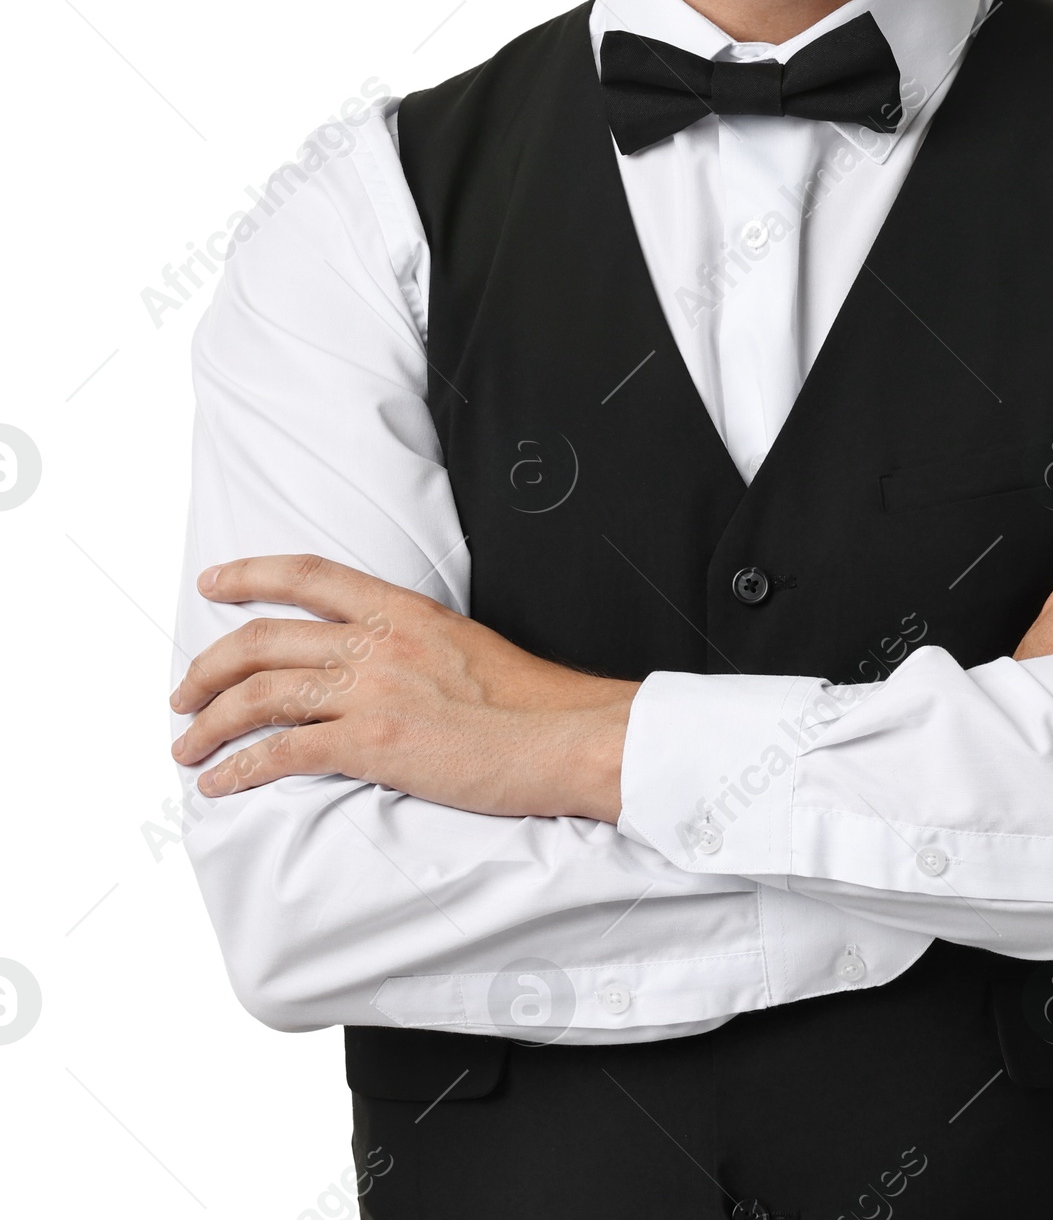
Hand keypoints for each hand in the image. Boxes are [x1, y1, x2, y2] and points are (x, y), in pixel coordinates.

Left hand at [169, 555, 637, 821]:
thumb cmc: (527, 702)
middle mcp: (378, 640)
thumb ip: (409, 644)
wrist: (562, 736)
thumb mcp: (462, 644)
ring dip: (208, 723)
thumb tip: (372, 665)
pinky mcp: (373, 743)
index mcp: (402, 609)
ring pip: (259, 695)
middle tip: (183, 693)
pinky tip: (219, 783)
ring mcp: (373, 690)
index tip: (212, 584)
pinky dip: (239, 768)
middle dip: (207, 667)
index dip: (249, 574)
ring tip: (185, 746)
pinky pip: (282, 752)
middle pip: (262, 640)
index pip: (308, 575)